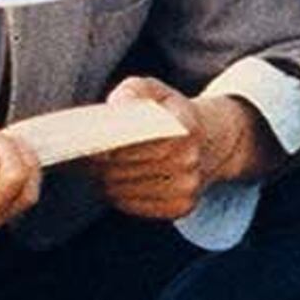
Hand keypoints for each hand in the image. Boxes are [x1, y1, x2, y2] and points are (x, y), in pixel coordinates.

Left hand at [92, 75, 262, 222]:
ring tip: (102, 165)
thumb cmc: (171, 113)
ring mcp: (188, 188)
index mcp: (187, 128)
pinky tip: (119, 179)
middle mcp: (191, 161)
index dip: (109, 145)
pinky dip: (117, 194)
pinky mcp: (180, 208)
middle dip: (99, 163)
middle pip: (123, 169)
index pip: (136, 142)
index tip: (91, 145)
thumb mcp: (153, 91)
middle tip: (88, 154)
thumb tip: (117, 107)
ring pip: (122, 189)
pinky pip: (131, 205)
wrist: (211, 142)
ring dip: (104, 178)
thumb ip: (133, 91)